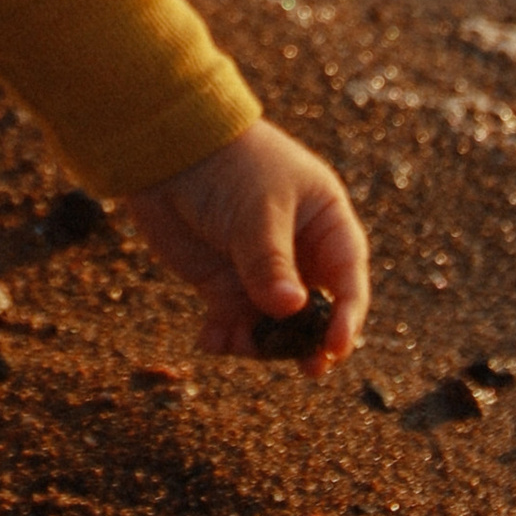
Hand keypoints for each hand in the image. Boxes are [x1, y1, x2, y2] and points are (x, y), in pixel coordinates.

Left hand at [120, 118, 369, 371]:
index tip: (337, 347)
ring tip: (238, 343)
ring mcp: (260, 270)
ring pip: (274, 325)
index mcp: (325, 223)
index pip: (347, 278)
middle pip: (315, 311)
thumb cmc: (227, 165)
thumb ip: (271, 261)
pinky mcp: (223, 282)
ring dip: (262, 343)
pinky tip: (210, 339)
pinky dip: (225, 337)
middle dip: (310, 341)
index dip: (348, 315)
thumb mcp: (256, 210)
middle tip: (307, 369)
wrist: (168, 147)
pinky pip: (234, 323)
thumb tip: (291, 309)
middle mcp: (299, 252)